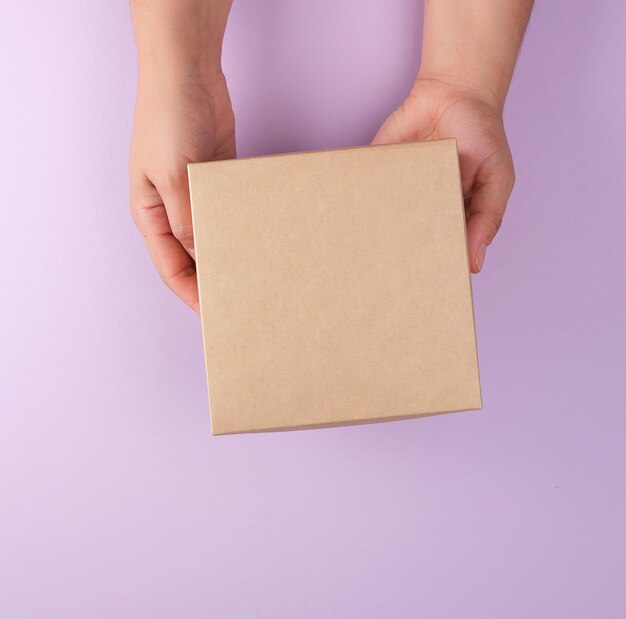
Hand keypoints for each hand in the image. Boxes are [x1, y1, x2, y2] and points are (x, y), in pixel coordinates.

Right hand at [130, 71, 234, 311]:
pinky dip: (242, 226)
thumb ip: (188, 222)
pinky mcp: (218, 180)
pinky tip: (260, 240)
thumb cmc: (167, 121)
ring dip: (231, 253)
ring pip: (215, 237)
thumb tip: (203, 258)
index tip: (216, 315)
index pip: (171, 268)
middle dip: (214, 279)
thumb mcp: (173, 178)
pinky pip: (231, 212)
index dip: (192, 294)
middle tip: (243, 300)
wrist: (187, 75)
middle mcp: (172, 211)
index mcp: (150, 215)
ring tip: (256, 275)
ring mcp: (196, 196)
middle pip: (194, 257)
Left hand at [372, 76, 514, 272]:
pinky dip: (361, 205)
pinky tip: (355, 222)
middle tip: (394, 283)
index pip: (443, 249)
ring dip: (379, 238)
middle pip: (411, 241)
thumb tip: (476, 263)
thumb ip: (487, 219)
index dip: (435, 268)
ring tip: (372, 260)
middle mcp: (424, 208)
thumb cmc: (481, 135)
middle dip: (404, 259)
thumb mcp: (497, 180)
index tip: (427, 290)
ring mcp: (400, 192)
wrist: (454, 91)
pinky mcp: (380, 173)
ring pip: (386, 223)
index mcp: (452, 215)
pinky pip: (367, 193)